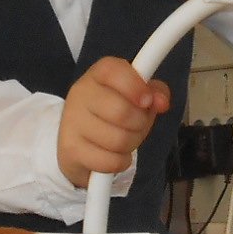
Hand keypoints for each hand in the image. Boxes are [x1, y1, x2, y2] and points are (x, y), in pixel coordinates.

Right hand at [58, 58, 170, 189]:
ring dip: (131, 145)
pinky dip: (120, 162)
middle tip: (137, 125)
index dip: (135, 86)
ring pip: (118, 140)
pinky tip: (114, 155)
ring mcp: (72, 121)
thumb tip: (162, 102)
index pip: (113, 71)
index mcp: (98, 74)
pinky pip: (110, 161)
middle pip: (122, 111)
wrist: (77, 140)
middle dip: (140, 124)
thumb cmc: (112, 113)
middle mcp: (81, 93)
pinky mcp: (71, 148)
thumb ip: (155, 92)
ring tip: (125, 140)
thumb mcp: (135, 96)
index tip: (147, 101)